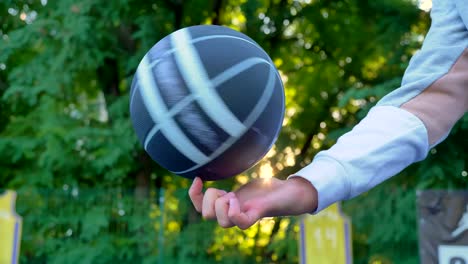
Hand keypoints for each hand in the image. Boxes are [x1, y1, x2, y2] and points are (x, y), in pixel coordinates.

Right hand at [188, 176, 317, 228]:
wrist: (290, 192)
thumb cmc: (268, 189)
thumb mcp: (243, 182)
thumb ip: (229, 180)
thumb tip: (216, 164)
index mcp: (227, 205)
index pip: (201, 208)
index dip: (194, 195)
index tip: (198, 178)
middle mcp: (233, 213)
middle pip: (206, 216)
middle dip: (209, 199)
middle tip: (226, 191)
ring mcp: (245, 215)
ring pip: (221, 222)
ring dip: (222, 206)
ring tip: (234, 196)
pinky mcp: (257, 214)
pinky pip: (239, 222)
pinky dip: (234, 213)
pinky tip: (237, 201)